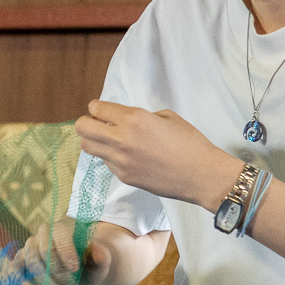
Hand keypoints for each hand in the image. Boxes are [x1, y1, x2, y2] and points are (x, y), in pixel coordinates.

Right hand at [11, 216, 112, 284]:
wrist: (79, 273)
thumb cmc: (89, 265)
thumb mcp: (101, 263)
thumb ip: (102, 258)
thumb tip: (98, 253)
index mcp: (64, 226)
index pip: (59, 233)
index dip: (65, 250)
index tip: (75, 269)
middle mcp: (43, 233)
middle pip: (41, 250)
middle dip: (56, 273)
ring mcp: (29, 247)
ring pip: (28, 261)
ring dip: (44, 283)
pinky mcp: (20, 262)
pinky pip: (14, 271)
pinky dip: (24, 284)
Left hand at [74, 100, 243, 207]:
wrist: (201, 175)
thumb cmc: (190, 142)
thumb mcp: (166, 117)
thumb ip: (140, 116)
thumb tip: (123, 120)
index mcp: (134, 119)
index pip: (97, 109)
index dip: (97, 107)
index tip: (102, 110)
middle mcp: (122, 139)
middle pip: (83, 128)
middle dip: (87, 122)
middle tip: (98, 123)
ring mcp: (120, 161)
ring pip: (88, 147)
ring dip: (94, 140)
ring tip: (109, 139)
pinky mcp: (123, 176)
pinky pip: (106, 162)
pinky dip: (110, 156)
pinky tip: (127, 155)